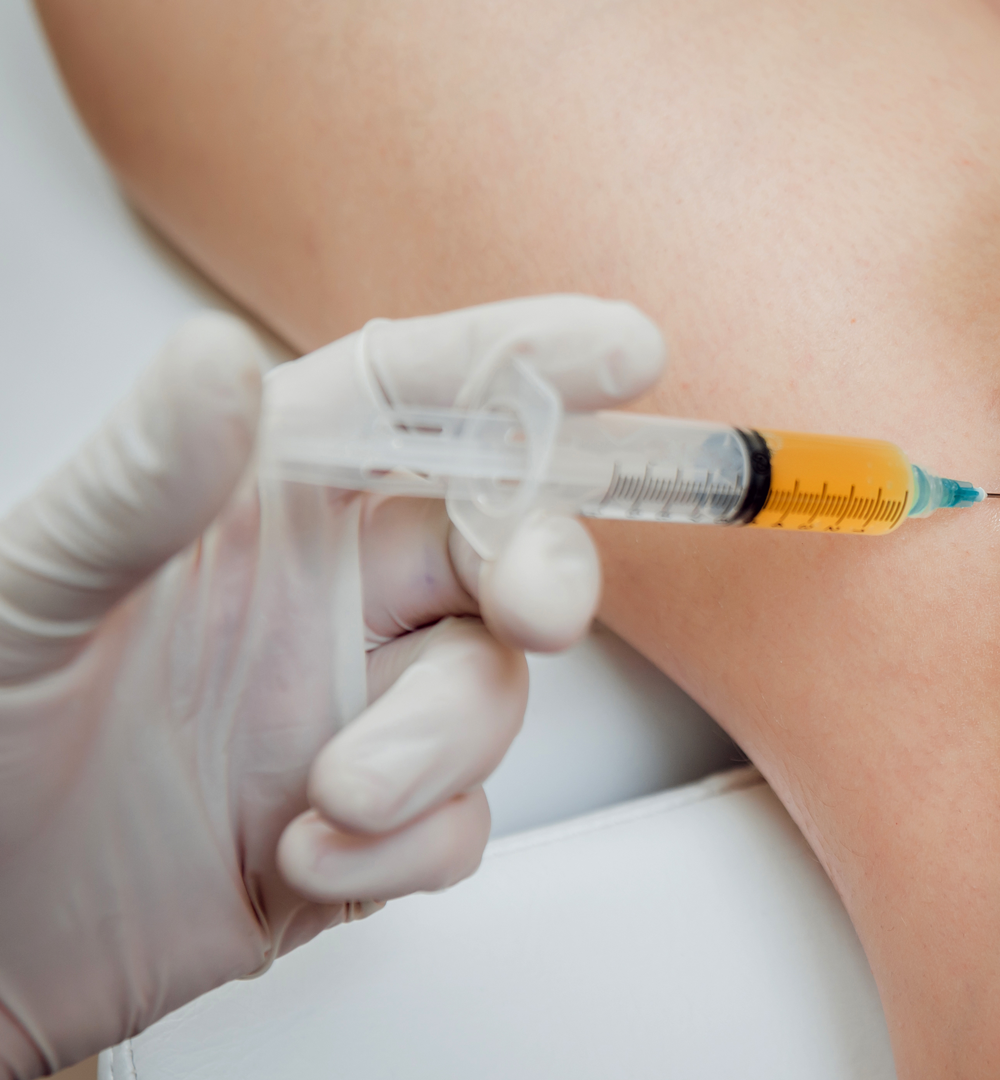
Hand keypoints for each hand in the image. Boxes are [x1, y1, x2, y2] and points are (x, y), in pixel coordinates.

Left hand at [0, 295, 661, 1076]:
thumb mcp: (29, 596)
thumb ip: (140, 485)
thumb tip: (221, 360)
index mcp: (251, 506)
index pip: (411, 402)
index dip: (522, 365)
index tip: (621, 353)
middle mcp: (318, 597)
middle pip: (496, 544)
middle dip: (544, 570)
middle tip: (540, 611)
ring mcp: (347, 710)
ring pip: (488, 693)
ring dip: (439, 750)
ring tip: (334, 795)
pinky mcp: (362, 825)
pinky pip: (458, 821)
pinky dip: (409, 847)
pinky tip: (307, 861)